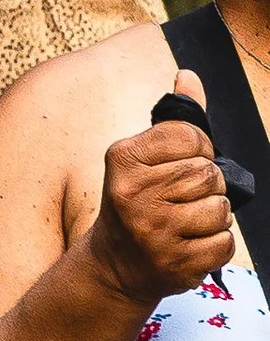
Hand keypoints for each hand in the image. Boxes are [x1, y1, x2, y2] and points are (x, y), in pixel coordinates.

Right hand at [86, 88, 236, 309]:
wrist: (116, 264)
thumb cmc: (136, 201)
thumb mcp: (143, 157)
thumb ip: (173, 121)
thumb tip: (188, 76)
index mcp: (124, 159)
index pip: (189, 136)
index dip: (198, 149)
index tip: (182, 162)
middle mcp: (134, 195)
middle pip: (209, 173)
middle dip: (208, 185)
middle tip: (184, 196)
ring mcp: (154, 233)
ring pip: (221, 208)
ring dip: (214, 214)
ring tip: (188, 220)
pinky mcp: (175, 264)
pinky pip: (224, 242)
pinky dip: (216, 243)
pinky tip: (191, 242)